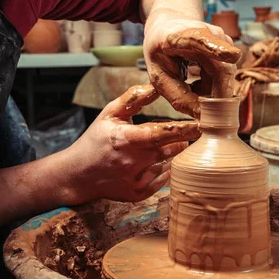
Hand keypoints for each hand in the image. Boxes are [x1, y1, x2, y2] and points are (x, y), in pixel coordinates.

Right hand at [64, 84, 199, 202]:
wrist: (78, 175)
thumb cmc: (95, 140)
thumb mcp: (109, 114)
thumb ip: (134, 99)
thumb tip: (156, 85)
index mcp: (125, 139)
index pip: (160, 134)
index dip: (182, 129)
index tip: (200, 124)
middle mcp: (132, 162)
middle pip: (171, 150)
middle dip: (182, 140)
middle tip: (191, 131)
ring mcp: (137, 181)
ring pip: (169, 164)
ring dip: (170, 154)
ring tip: (155, 147)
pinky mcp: (140, 194)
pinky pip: (163, 179)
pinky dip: (162, 168)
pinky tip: (149, 162)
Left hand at [143, 14, 241, 117]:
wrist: (168, 29)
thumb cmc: (160, 52)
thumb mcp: (159, 77)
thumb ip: (178, 96)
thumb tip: (203, 116)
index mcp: (180, 36)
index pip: (199, 40)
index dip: (216, 48)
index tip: (233, 56)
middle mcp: (206, 33)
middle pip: (221, 70)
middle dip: (216, 98)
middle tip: (205, 117)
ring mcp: (220, 39)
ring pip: (225, 76)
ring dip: (210, 92)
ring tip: (190, 88)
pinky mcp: (228, 47)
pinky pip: (225, 76)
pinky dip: (211, 86)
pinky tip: (196, 82)